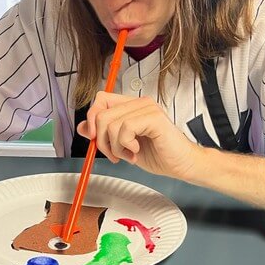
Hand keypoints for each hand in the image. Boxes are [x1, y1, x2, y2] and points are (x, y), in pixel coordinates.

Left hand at [77, 92, 199, 179]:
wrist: (182, 164)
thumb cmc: (158, 155)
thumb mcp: (122, 146)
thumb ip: (103, 134)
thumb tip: (82, 127)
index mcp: (131, 106)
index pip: (101, 99)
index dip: (92, 118)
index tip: (93, 138)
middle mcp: (139, 103)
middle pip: (101, 114)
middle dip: (101, 140)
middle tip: (115, 155)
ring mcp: (147, 108)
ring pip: (111, 124)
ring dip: (116, 147)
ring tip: (129, 154)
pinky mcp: (154, 118)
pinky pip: (125, 129)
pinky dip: (126, 145)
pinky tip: (136, 151)